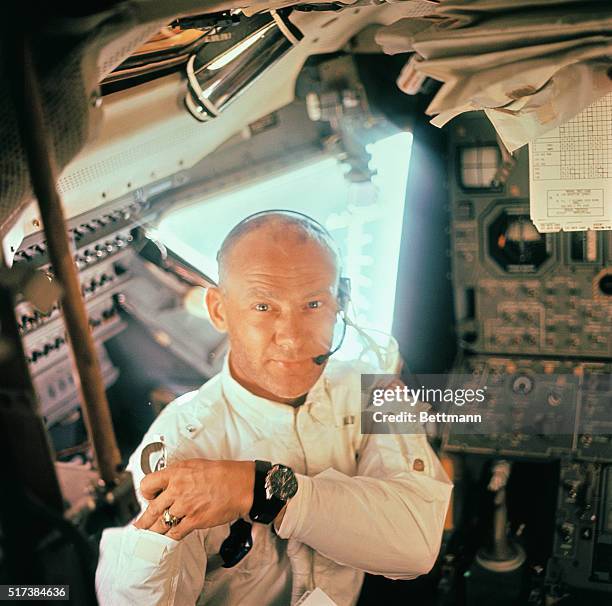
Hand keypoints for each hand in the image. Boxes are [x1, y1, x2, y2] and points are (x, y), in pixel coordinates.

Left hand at [134, 459, 254, 539]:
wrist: (240, 484)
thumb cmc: (222, 473)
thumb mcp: (195, 465)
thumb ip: (179, 475)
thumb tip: (169, 484)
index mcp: (176, 472)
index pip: (147, 484)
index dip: (146, 493)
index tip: (149, 497)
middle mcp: (177, 489)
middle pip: (152, 508)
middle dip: (144, 520)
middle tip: (139, 525)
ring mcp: (185, 506)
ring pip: (161, 523)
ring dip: (154, 531)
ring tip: (150, 535)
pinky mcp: (194, 520)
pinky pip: (175, 533)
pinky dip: (170, 537)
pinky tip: (168, 538)